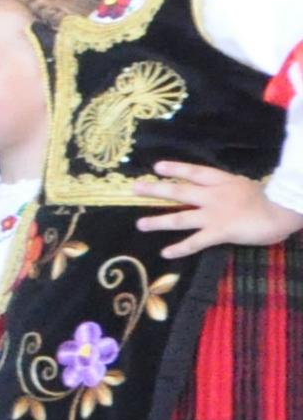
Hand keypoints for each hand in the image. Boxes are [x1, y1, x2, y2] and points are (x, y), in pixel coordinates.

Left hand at [135, 159, 302, 258]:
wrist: (284, 211)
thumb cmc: (271, 200)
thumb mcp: (246, 187)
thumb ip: (230, 190)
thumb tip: (218, 192)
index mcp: (224, 181)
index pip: (195, 171)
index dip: (175, 168)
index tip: (156, 167)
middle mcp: (214, 195)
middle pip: (179, 191)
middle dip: (155, 190)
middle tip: (134, 188)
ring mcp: (214, 214)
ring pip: (180, 216)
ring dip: (158, 221)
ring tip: (140, 224)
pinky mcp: (219, 232)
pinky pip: (195, 242)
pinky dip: (179, 248)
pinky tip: (165, 253)